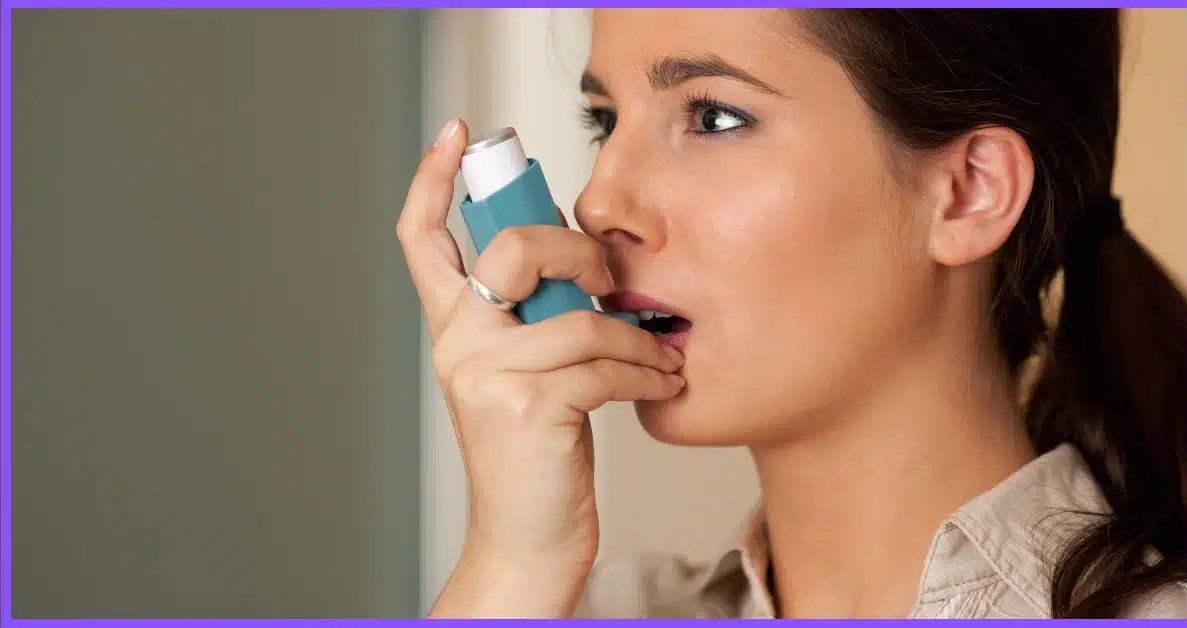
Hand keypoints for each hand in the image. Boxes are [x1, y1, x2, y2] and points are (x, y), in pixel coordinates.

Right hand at [396, 119, 685, 615]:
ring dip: (635, 336)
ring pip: (579, 316)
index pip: (423, 238)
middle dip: (578, 249)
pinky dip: (645, 372)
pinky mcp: (528, 407)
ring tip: (658, 355)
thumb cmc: (537, 452)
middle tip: (609, 276)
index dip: (433, 178)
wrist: (528, 539)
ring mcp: (487, 375)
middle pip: (511, 249)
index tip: (459, 134)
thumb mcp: (522, 372)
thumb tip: (584, 258)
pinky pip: (605, 363)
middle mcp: (457, 344)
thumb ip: (532, 315)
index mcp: (452, 327)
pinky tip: (659, 383)